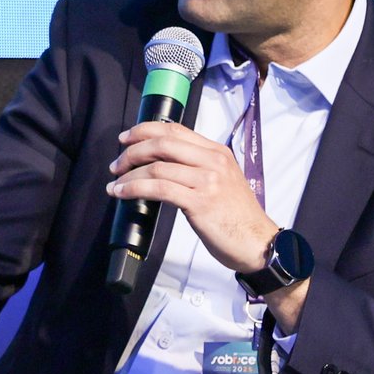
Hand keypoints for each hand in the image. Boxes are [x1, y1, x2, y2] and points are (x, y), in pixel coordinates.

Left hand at [106, 121, 278, 274]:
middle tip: (117, 164)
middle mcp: (213, 161)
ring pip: (157, 167)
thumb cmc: (237, 217)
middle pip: (162, 143)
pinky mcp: (199, 202)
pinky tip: (122, 193)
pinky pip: (159, 189)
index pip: (175, 130)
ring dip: (129, 174)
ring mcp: (207, 181)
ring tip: (115, 183)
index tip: (126, 139)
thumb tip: (162, 163)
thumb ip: (197, 166)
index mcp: (217, 152)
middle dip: (132, 151)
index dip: (145, 130)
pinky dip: (134, 189)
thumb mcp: (222, 180)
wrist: (258, 243)